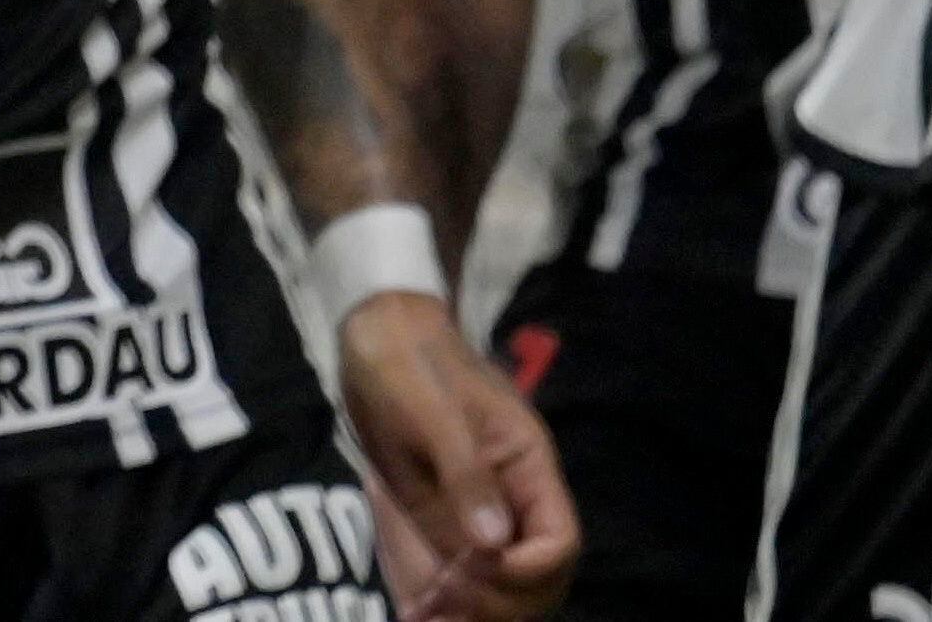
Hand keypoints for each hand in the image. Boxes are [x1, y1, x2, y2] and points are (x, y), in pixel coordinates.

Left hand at [336, 292, 577, 620]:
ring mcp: (476, 514)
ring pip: (496, 588)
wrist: (372, 337)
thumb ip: (466, 474)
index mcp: (528, 467)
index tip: (475, 565)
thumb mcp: (435, 411)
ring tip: (421, 613)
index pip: (559, 542)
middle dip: (496, 600)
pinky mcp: (442, 522)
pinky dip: (438, 599)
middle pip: (536, 580)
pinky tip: (411, 607)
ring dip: (467, 610)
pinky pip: (456, 578)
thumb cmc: (409, 361)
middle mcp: (511, 499)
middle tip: (439, 598)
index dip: (526, 570)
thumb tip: (494, 543)